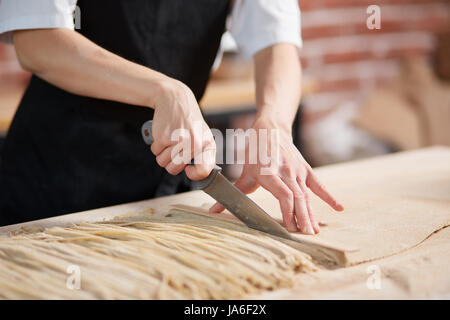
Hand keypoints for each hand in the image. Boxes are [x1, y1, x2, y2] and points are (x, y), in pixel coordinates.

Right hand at [150, 79, 215, 179]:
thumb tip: (195, 173)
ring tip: (170, 141)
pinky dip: (157, 145)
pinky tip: (164, 134)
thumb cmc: (189, 121)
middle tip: (174, 149)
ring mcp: (178, 141)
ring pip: (162, 162)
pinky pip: (155, 152)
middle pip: (173, 169)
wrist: (175, 100)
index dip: (194, 174)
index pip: (203, 171)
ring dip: (162, 154)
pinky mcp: (163, 137)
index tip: (189, 169)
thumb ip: (203, 155)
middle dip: (170, 162)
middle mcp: (193, 144)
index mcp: (206, 145)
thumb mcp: (203, 136)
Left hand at [209, 116, 342, 233]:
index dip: (288, 211)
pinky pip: (318, 184)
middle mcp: (285, 171)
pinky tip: (339, 208)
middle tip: (307, 235)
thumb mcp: (243, 172)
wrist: (271, 128)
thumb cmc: (254, 151)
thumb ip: (234, 193)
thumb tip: (214, 211)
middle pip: (297, 197)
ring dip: (312, 212)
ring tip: (316, 230)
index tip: (290, 227)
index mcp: (269, 173)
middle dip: (302, 217)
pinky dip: (329, 196)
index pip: (283, 194)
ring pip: (307, 194)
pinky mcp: (305, 169)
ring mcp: (297, 170)